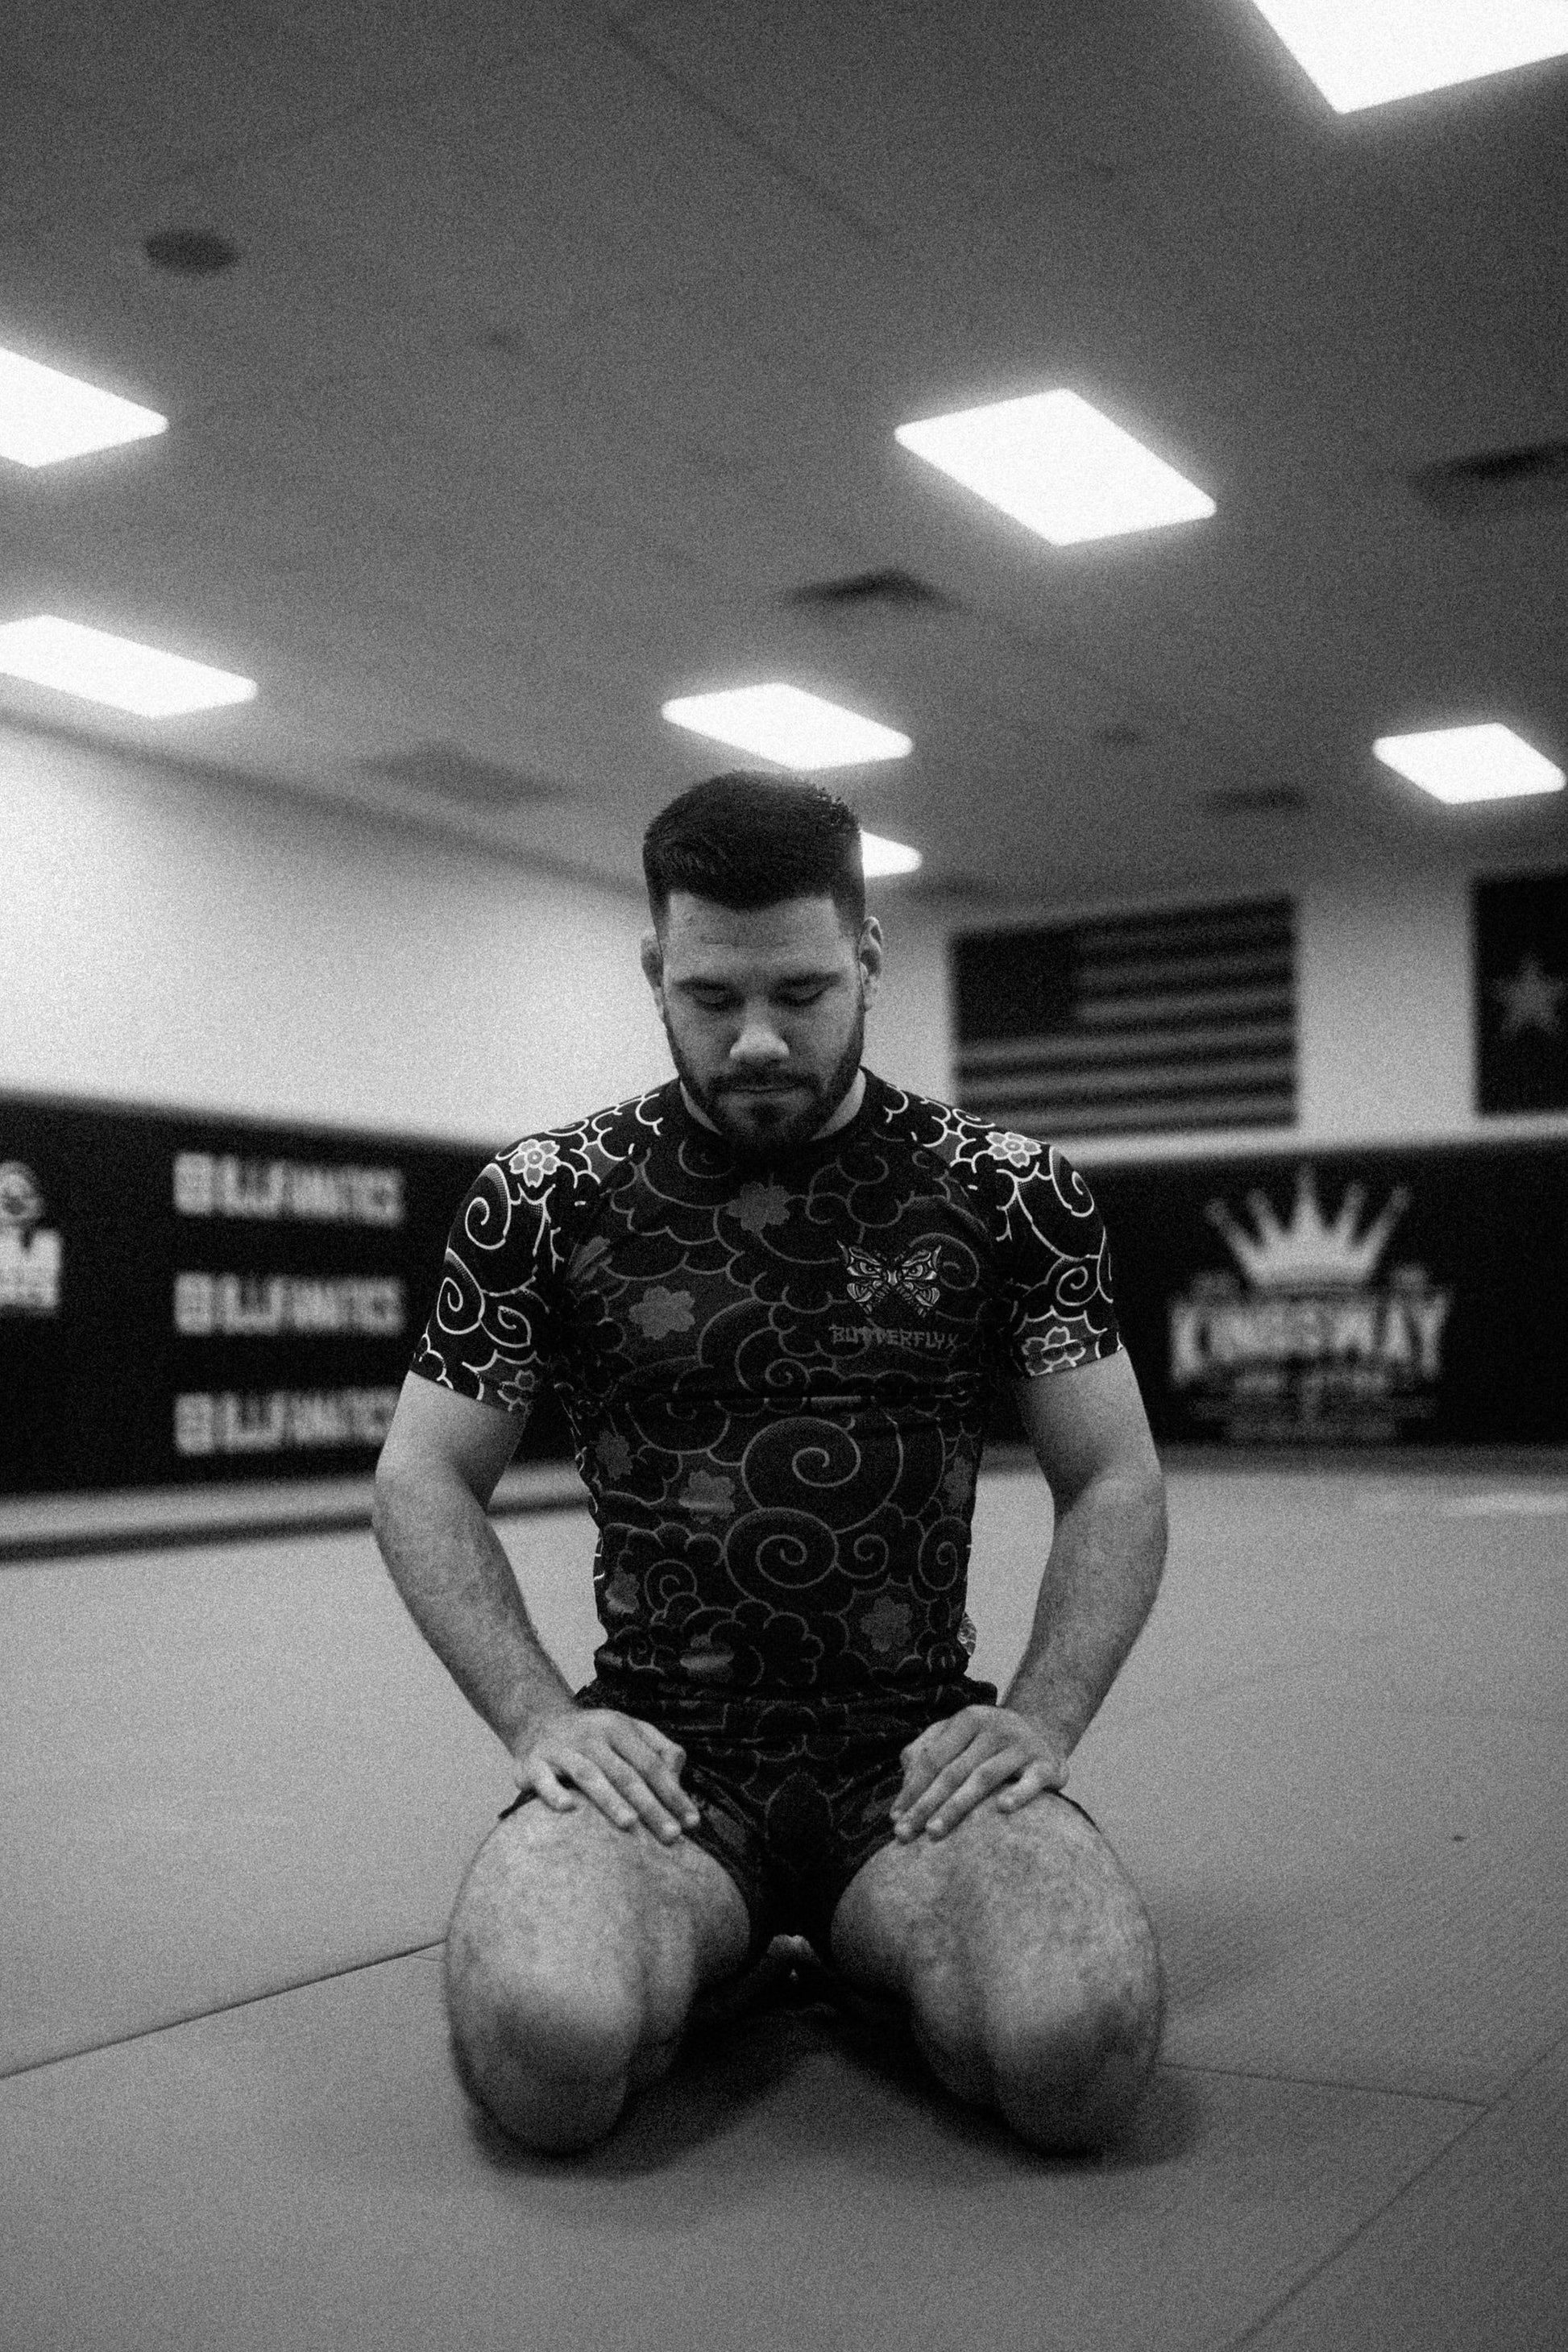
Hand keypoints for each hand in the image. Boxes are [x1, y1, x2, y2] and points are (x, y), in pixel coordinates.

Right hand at [513, 1708, 700, 1844]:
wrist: (540, 1721)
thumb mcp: (630, 1731)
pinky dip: (555, 1792)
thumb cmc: (596, 1737)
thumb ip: (659, 1750)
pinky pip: (544, 1779)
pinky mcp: (533, 1763)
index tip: (691, 1823)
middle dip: (650, 1805)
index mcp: (618, 1728)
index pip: (651, 1764)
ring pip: (589, 1775)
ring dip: (609, 1799)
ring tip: (629, 1824)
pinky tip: (569, 1809)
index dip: (673, 1793)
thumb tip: (679, 1777)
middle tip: (670, 1835)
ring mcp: (561, 1749)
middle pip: (625, 1773)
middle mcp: (591, 1736)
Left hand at [889, 1706, 1067, 1842]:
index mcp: (968, 1720)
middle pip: (953, 1771)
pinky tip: (1002, 1809)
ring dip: (956, 1806)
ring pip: (984, 1777)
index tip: (895, 1818)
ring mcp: (1022, 1745)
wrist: (1045, 1731)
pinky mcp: (1047, 1764)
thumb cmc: (989, 1742)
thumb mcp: (958, 1735)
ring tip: (934, 1831)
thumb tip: (905, 1782)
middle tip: (906, 1833)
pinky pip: (1032, 1780)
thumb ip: (927, 1751)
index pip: (933, 1758)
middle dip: (926, 1804)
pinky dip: (1018, 1793)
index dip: (912, 1788)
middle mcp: (994, 1728)